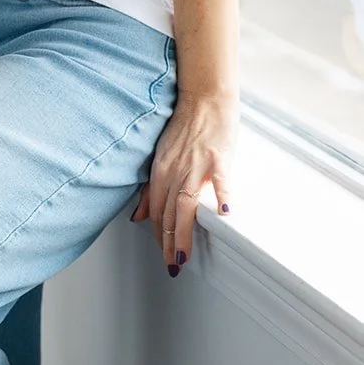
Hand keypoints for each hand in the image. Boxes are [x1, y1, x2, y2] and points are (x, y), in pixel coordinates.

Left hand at [129, 89, 239, 273]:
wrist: (204, 98)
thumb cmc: (186, 127)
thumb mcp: (161, 157)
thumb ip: (151, 188)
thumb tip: (138, 215)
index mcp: (160, 172)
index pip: (156, 212)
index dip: (159, 236)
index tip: (164, 254)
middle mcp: (173, 171)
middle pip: (168, 214)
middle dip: (168, 244)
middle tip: (173, 266)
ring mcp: (195, 165)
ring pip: (185, 206)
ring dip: (183, 234)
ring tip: (184, 256)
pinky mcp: (217, 158)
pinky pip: (219, 181)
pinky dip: (221, 198)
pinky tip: (225, 215)